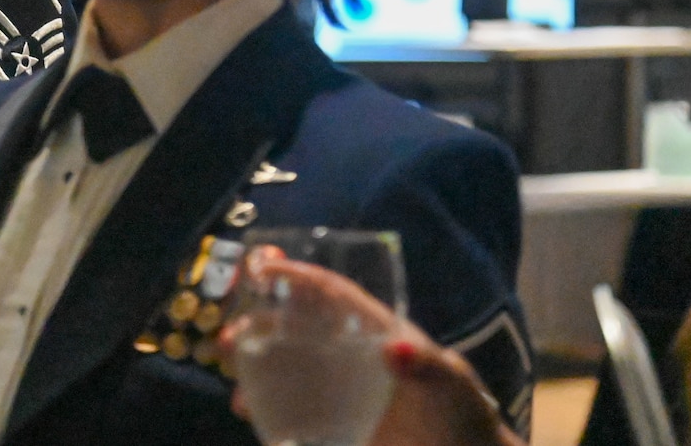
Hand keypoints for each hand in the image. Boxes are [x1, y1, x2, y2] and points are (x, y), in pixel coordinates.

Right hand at [222, 254, 520, 445]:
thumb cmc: (463, 415)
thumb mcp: (453, 387)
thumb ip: (429, 367)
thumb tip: (395, 348)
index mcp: (374, 331)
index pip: (331, 293)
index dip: (297, 275)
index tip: (262, 265)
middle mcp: (347, 354)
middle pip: (293, 328)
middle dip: (255, 326)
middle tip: (227, 339)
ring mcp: (337, 390)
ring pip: (284, 369)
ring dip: (252, 371)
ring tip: (234, 390)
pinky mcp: (332, 424)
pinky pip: (289, 411)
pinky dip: (264, 409)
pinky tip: (249, 414)